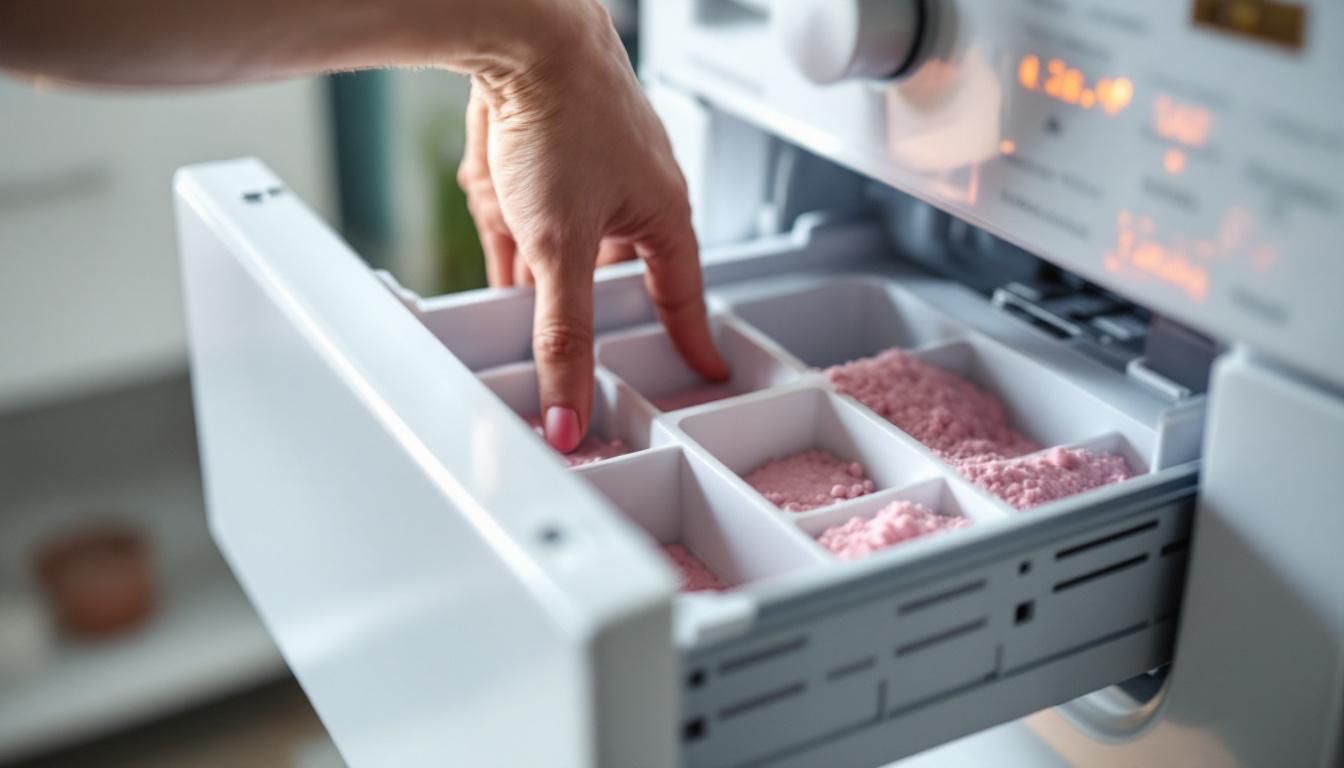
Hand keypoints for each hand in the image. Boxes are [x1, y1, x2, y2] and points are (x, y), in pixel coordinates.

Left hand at [459, 2, 727, 451]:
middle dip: (577, 297)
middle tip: (568, 340)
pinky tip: (496, 239)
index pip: (681, 295)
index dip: (690, 338)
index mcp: (661, 212)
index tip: (704, 367)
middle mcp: (631, 188)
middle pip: (609, 270)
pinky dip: (513, 226)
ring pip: (563, 236)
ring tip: (515, 291)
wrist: (519, 26)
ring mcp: (587, 164)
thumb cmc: (564, 111)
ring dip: (537, 261)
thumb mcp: (560, 246)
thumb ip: (562, 333)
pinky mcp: (545, 143)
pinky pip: (532, 204)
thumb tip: (569, 407)